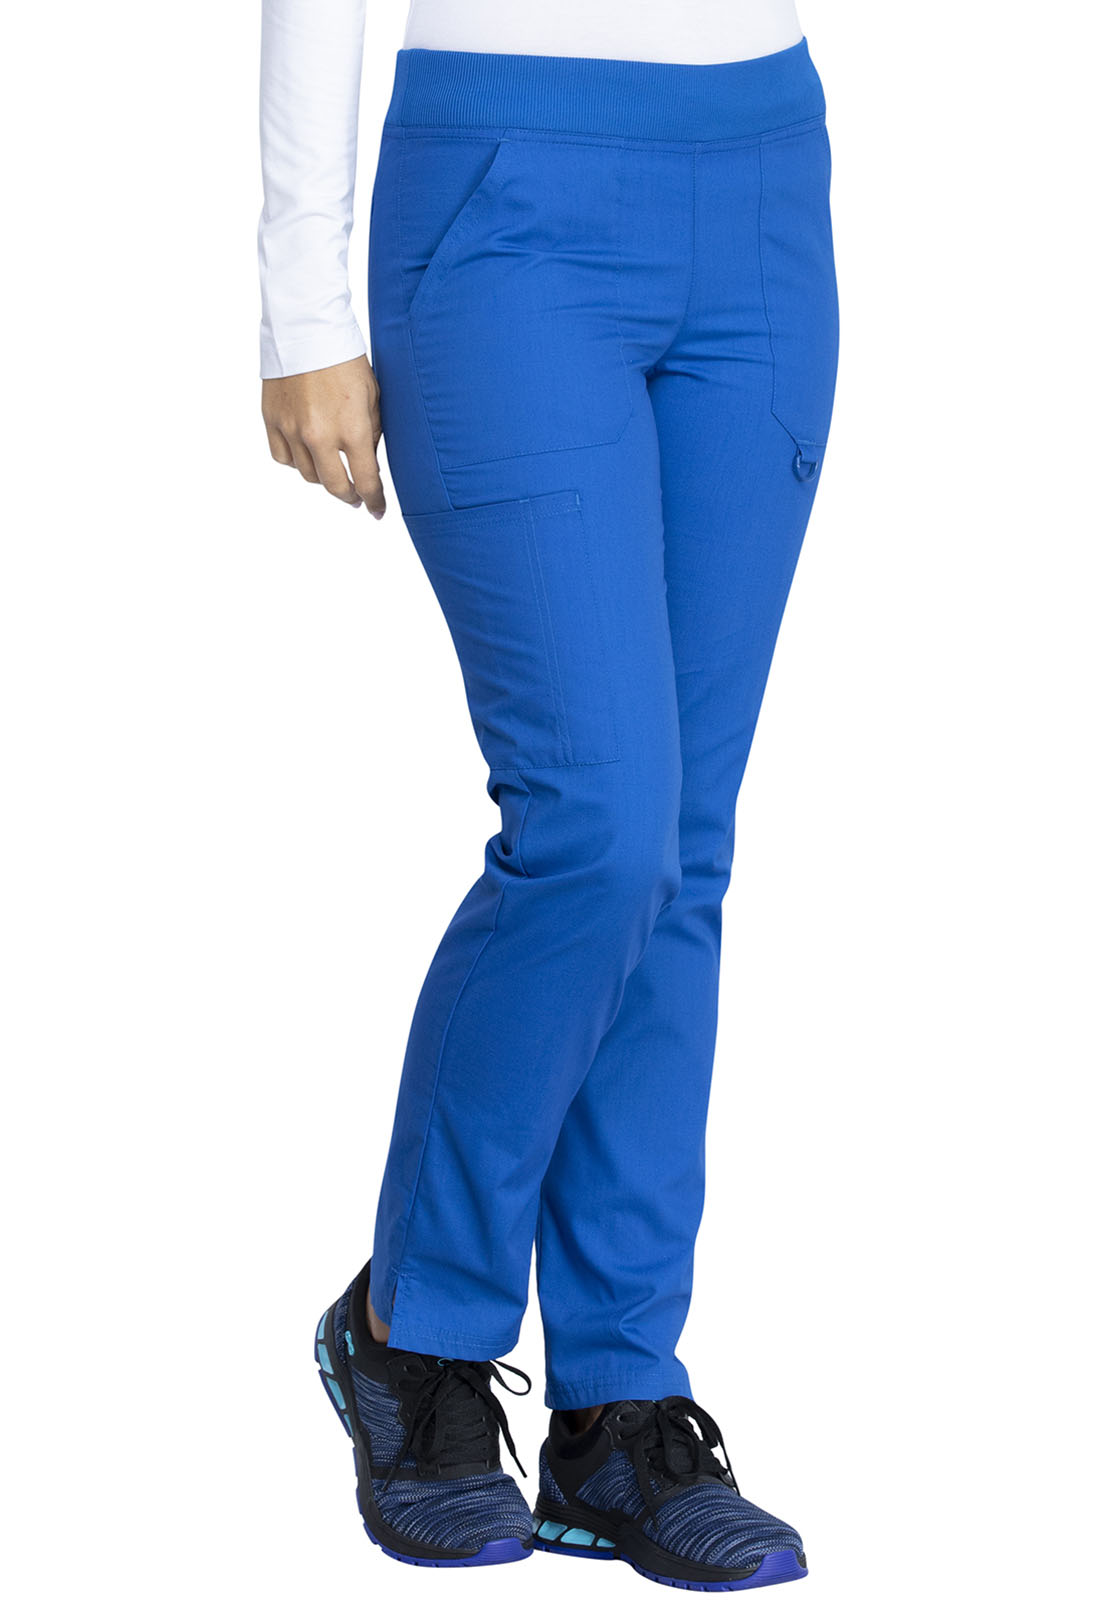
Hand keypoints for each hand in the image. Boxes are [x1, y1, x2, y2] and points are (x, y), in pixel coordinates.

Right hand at [262, 355, 386, 516]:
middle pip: (335, 487)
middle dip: (350, 496)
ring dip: (323, 478)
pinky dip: (296, 462)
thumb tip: (367, 462)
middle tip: (356, 498)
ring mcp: (292, 429)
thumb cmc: (346, 358)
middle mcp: (320, 435)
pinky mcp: (272, 419)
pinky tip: (306, 456)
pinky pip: (283, 457)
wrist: (306, 328)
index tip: (378, 512)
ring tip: (333, 471)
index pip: (367, 481)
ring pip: (307, 475)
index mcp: (352, 429)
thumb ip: (371, 433)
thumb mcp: (373, 397)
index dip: (375, 501)